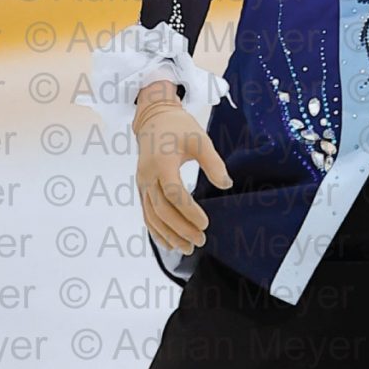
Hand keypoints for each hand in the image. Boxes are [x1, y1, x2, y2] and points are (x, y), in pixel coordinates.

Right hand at [131, 82, 231, 254]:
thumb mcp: (200, 139)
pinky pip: (146, 214)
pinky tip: (168, 244)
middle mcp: (148, 176)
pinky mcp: (142, 188)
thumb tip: (226, 184)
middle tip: (200, 241)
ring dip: (168, 235)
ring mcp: (142, 183)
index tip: (206, 223)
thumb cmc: (179, 127)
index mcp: (162, 162)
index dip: (189, 211)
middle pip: (161, 209)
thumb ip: (213, 162)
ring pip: (151, 216)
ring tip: (187, 249)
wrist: (154, 119)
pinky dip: (156, 231)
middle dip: (180, 229)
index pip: (173, 193)